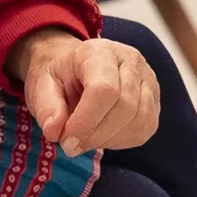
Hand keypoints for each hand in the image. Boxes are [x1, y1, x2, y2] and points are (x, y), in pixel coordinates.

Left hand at [4, 27, 160, 155]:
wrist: (75, 67)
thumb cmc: (60, 76)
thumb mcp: (41, 84)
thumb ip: (46, 106)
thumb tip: (55, 131)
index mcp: (99, 51)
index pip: (104, 89)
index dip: (85, 122)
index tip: (66, 141)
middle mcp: (130, 61)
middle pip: (125, 107)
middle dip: (95, 135)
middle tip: (72, 144)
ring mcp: (147, 80)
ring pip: (139, 121)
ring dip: (109, 139)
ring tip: (86, 137)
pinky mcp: (154, 101)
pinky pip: (145, 129)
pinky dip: (122, 141)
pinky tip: (102, 135)